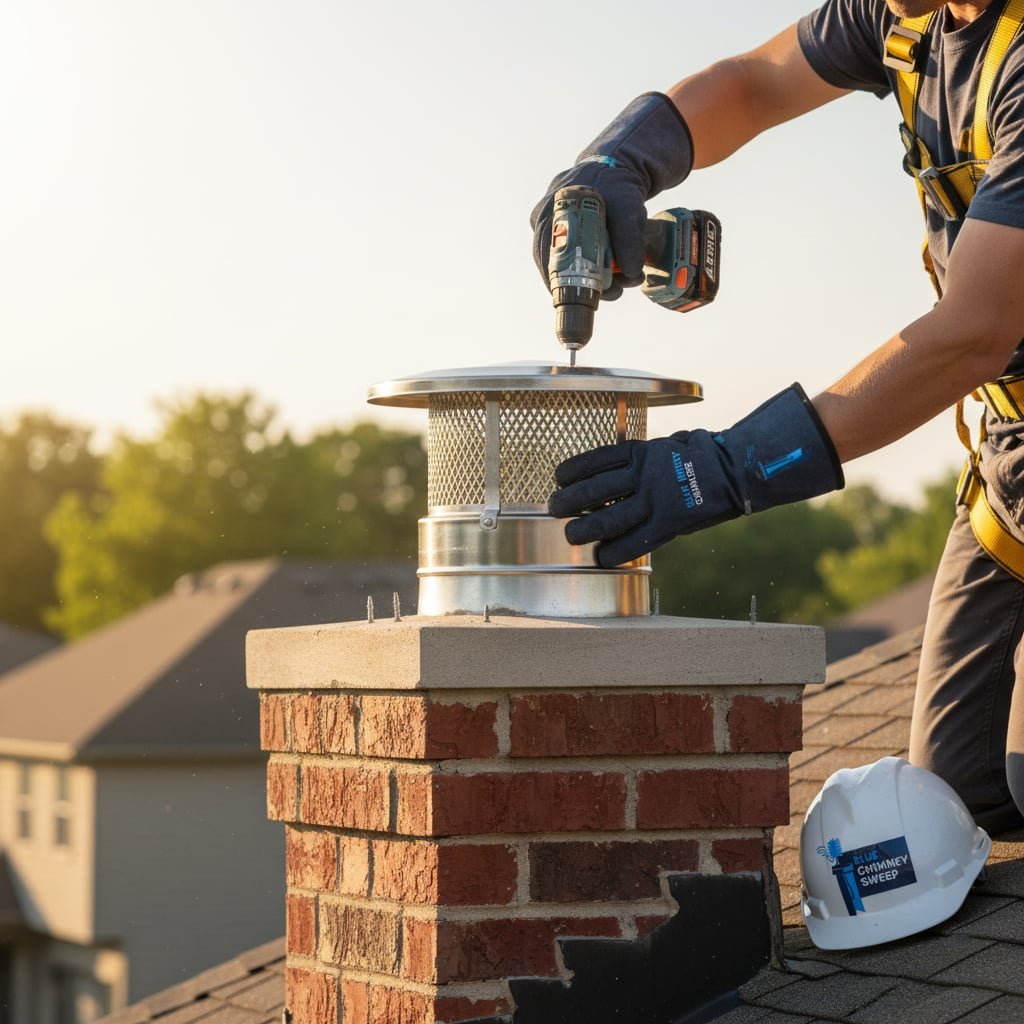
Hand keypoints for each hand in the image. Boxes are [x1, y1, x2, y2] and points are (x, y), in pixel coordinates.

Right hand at [530, 93, 692, 300]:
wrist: (618, 167)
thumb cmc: (618, 184)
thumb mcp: (628, 209)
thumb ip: (629, 239)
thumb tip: (632, 273)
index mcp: (550, 211)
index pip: (545, 256)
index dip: (560, 282)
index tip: (583, 297)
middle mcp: (545, 221)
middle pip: (553, 265)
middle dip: (582, 284)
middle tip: (612, 292)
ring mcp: (553, 228)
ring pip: (564, 265)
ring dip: (591, 279)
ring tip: (621, 282)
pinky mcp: (565, 234)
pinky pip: (571, 259)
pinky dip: (591, 270)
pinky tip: (611, 274)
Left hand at [548, 385, 843, 567]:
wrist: (737, 470)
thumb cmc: (702, 459)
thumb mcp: (668, 448)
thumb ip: (642, 461)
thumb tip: (614, 472)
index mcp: (643, 452)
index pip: (597, 459)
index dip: (573, 470)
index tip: (559, 476)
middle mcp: (644, 475)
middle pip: (595, 489)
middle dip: (569, 500)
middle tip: (554, 508)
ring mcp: (655, 500)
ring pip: (608, 516)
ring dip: (584, 528)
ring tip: (569, 535)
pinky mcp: (668, 524)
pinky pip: (633, 542)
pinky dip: (613, 551)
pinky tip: (600, 557)